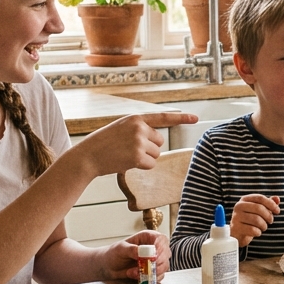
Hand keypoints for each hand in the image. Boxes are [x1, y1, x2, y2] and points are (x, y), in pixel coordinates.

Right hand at [79, 112, 197, 176]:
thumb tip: (157, 140)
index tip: (195, 118)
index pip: (163, 117)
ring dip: (144, 158)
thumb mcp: (121, 128)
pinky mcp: (137, 156)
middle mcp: (139, 127)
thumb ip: (139, 129)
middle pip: (159, 142)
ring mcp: (139, 142)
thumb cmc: (103, 143)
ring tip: (125, 155)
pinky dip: (142, 166)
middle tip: (129, 149)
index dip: (181, 118)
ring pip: (156, 154)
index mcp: (135, 118)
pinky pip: (151, 164)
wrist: (88, 155)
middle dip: (149, 148)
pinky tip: (127, 162)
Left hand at [99, 230, 170, 280]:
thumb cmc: (114, 253)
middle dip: (158, 262)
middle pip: (166, 253)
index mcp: (147, 237)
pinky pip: (159, 276)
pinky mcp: (153, 271)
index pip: (161, 239)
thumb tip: (143, 253)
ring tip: (136, 273)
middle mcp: (154, 247)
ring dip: (152, 272)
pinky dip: (151, 279)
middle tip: (148, 267)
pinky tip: (138, 278)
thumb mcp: (121, 249)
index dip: (161, 246)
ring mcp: (155, 260)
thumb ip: (133, 250)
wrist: (109, 266)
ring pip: (164, 266)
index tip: (155, 255)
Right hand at [231, 194, 279, 247]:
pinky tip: (257, 232)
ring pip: (256, 220)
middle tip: (270, 221)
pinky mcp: (236, 228)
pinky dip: (258, 232)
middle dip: (268, 216)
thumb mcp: (260, 211)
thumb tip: (277, 199)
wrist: (238, 234)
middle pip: (259, 208)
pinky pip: (252, 230)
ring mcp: (236, 217)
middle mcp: (239, 206)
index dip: (271, 204)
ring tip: (263, 227)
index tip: (278, 211)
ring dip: (264, 225)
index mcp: (245, 199)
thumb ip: (268, 204)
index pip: (260, 198)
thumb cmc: (250, 220)